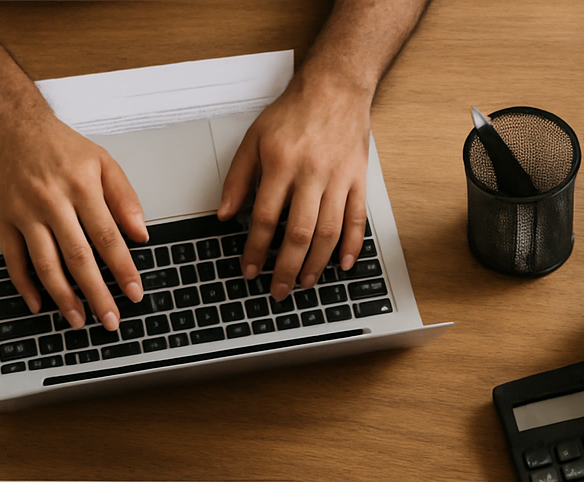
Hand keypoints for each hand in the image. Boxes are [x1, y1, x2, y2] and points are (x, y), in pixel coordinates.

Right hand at [0, 108, 147, 331]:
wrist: (10, 124)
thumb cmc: (60, 145)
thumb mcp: (103, 162)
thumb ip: (125, 198)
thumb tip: (141, 234)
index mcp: (81, 188)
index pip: (107, 238)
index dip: (122, 269)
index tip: (134, 293)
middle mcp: (52, 201)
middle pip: (78, 258)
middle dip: (97, 294)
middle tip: (111, 320)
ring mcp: (24, 212)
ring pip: (45, 263)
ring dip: (63, 297)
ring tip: (79, 320)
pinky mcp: (2, 218)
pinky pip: (13, 259)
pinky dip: (24, 284)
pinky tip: (38, 304)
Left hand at [218, 76, 372, 299]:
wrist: (335, 89)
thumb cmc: (293, 113)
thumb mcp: (254, 139)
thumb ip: (237, 178)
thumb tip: (225, 214)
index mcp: (281, 164)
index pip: (265, 218)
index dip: (256, 250)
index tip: (250, 269)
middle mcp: (311, 174)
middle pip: (299, 233)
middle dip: (286, 268)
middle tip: (278, 290)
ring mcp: (339, 179)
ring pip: (329, 232)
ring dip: (317, 264)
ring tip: (305, 283)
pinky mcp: (359, 180)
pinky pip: (357, 220)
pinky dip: (352, 245)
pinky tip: (342, 264)